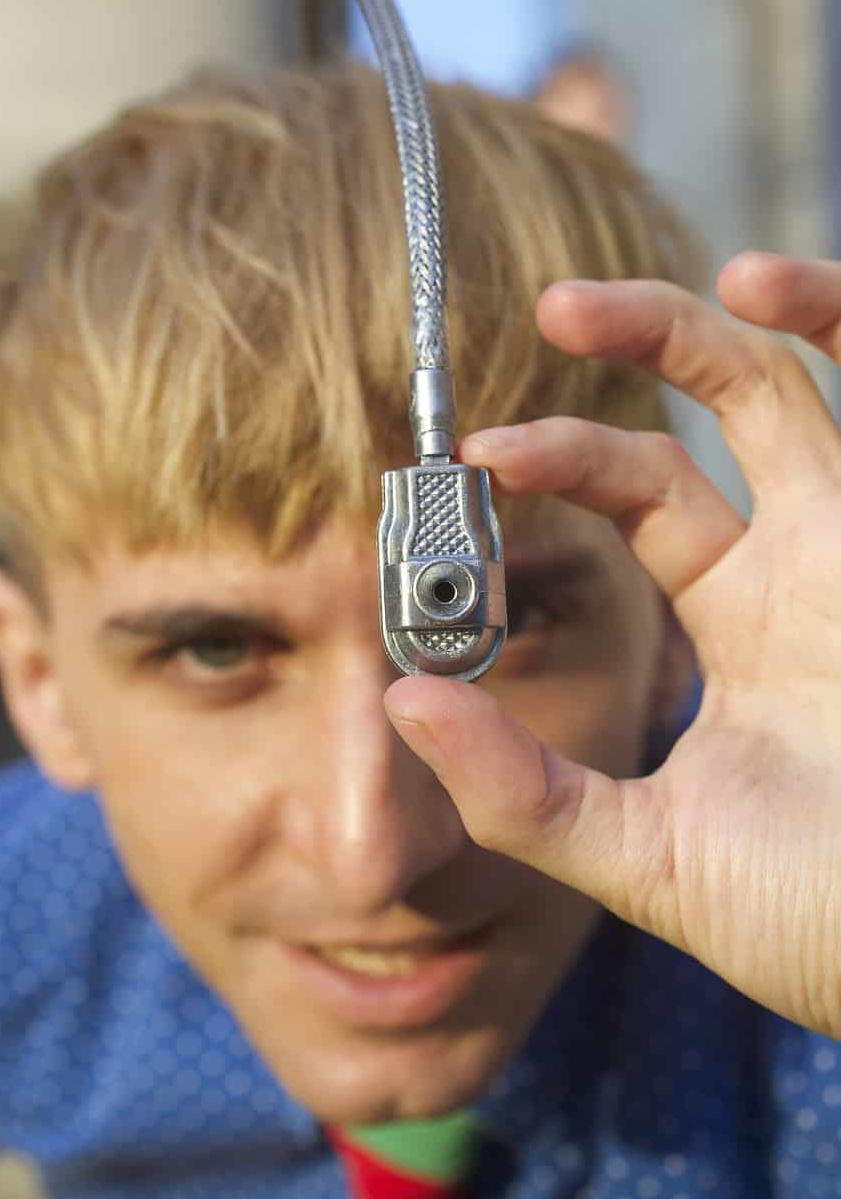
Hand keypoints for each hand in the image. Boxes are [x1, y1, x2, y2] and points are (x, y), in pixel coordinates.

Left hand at [384, 253, 840, 1036]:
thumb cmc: (813, 918)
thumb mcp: (645, 857)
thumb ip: (523, 791)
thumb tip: (404, 703)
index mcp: (744, 619)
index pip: (646, 494)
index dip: (564, 460)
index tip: (477, 457)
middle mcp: (808, 564)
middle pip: (720, 410)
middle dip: (639, 342)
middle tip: (548, 308)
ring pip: (799, 387)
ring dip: (723, 318)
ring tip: (631, 286)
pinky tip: (770, 286)